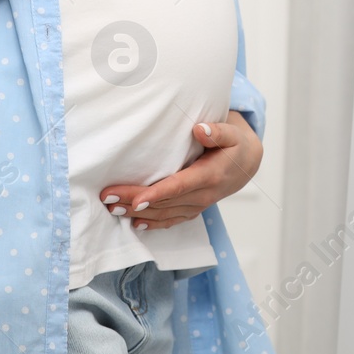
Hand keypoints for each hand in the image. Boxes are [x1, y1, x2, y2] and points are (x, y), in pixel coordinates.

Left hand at [100, 112, 262, 229]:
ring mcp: (197, 205)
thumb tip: (199, 130)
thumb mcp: (232, 133)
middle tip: (107, 197)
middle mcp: (202, 195)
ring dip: (136, 213)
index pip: (179, 187)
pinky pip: (171, 220)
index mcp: (210, 176)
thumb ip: (217, 131)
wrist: (246, 166)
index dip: (157, 194)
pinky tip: (134, 223)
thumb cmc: (234, 146)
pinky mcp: (193, 210)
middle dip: (134, 201)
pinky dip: (152, 224)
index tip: (136, 198)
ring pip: (164, 214)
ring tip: (111, 207)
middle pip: (164, 202)